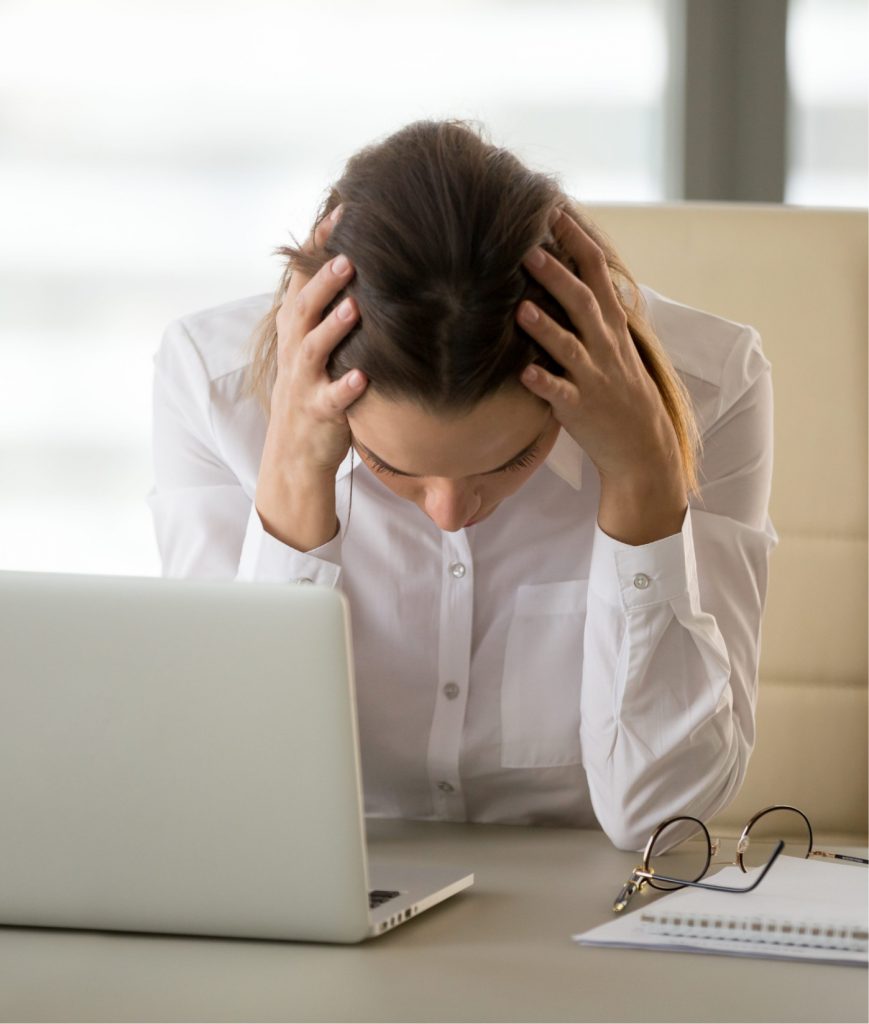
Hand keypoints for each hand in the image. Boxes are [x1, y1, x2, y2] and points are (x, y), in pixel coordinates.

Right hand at [255, 205, 365, 550]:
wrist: (296, 449)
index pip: (303, 274)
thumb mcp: (318, 339)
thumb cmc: (318, 383)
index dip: (318, 243)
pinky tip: (363, 377)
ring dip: (333, 328)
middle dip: (324, 279)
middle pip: (305, 305)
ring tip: (356, 307)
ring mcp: (305, 379)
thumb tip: (366, 254)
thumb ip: (334, 301)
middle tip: (349, 254)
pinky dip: (346, 388)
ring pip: (314, 348)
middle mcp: (295, 346)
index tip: (343, 209)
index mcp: (296, 323)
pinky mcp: (319, 411)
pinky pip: (332, 399)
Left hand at [517, 209, 686, 543]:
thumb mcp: (613, 343)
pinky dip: (543, 382)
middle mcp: (605, 345)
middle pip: (581, 302)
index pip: (596, 271)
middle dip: (556, 274)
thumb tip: (563, 268)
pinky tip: (523, 372)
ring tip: (520, 309)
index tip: (553, 210)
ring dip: (546, 327)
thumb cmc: (620, 389)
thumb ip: (591, 309)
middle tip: (528, 248)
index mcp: (611, 324)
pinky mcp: (581, 407)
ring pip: (569, 347)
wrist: (642, 446)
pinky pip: (560, 393)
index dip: (576, 239)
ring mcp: (594, 376)